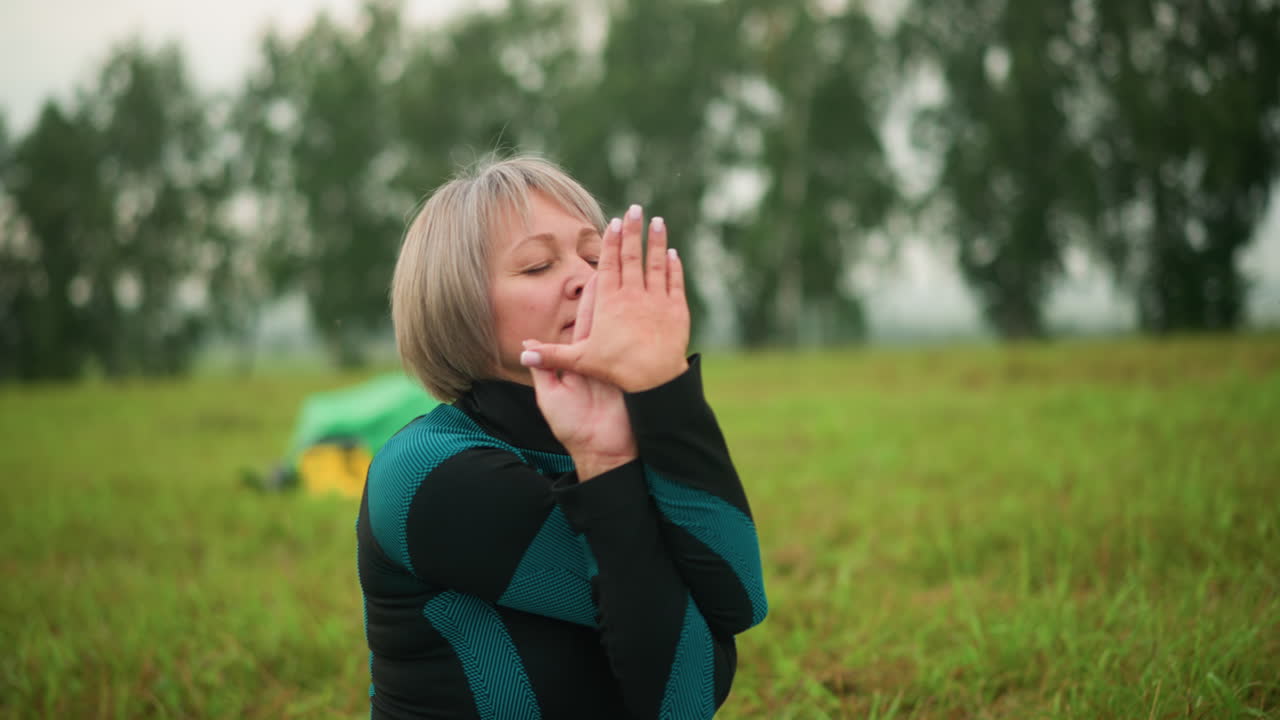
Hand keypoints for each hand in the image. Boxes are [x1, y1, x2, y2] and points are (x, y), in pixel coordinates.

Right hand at [520, 205, 689, 392]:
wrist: (655, 381)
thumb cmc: (617, 370)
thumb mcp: (581, 361)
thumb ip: (552, 355)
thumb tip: (522, 353)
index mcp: (610, 303)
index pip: (609, 265)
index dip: (611, 243)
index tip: (615, 222)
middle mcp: (634, 296)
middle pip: (632, 257)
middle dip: (633, 231)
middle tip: (635, 209)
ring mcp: (657, 301)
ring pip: (656, 265)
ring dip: (656, 242)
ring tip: (658, 222)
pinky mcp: (677, 311)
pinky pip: (675, 283)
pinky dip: (674, 267)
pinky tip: (673, 255)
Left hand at [528, 274, 636, 479]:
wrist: (601, 452)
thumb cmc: (573, 427)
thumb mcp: (550, 395)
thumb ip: (543, 368)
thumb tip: (527, 346)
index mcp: (581, 358)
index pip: (586, 321)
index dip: (590, 296)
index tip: (596, 270)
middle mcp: (602, 357)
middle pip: (610, 316)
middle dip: (617, 290)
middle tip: (624, 262)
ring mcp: (621, 364)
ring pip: (629, 326)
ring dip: (636, 301)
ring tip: (645, 274)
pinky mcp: (635, 376)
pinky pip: (643, 346)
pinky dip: (650, 326)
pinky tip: (659, 307)